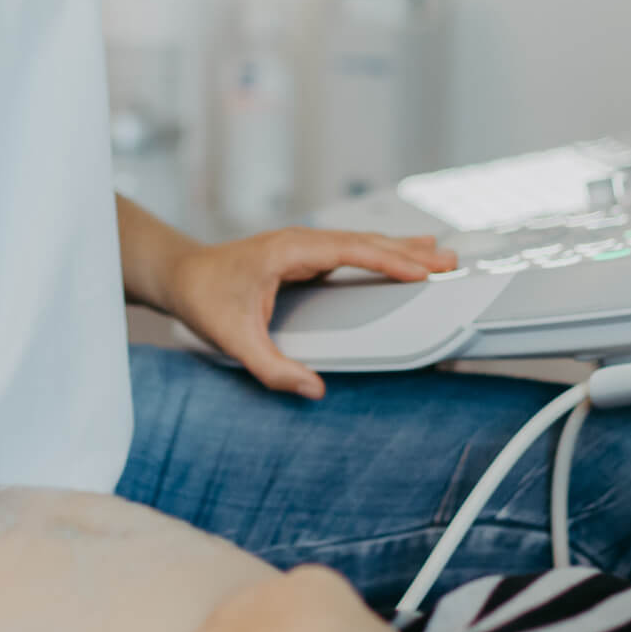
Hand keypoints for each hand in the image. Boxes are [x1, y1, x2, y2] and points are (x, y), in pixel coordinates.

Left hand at [163, 229, 455, 398]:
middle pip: (364, 242)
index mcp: (289, 251)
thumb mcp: (235, 340)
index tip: (421, 270)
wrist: (181, 275)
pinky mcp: (304, 256)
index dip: (388, 260)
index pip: (349, 251)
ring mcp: (303, 246)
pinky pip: (351, 251)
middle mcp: (300, 242)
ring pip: (360, 243)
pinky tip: (398, 258)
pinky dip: (380, 254)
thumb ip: (273, 368)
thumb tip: (313, 390)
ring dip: (399, 249)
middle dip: (408, 251)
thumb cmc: (204, 299)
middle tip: (449, 261)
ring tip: (438, 254)